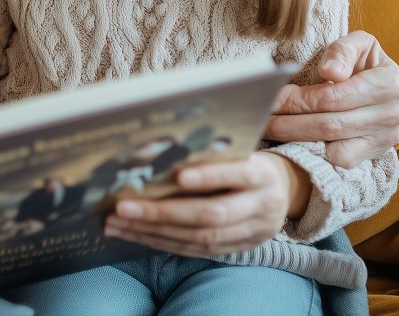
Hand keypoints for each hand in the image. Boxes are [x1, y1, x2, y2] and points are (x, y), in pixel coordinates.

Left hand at [103, 152, 303, 257]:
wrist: (280, 193)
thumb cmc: (244, 162)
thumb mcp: (239, 151)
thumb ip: (210, 152)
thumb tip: (154, 148)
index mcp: (262, 175)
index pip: (238, 175)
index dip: (211, 176)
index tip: (180, 176)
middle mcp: (260, 207)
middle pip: (212, 215)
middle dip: (164, 213)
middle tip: (123, 208)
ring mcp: (249, 233)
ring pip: (200, 238)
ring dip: (154, 232)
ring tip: (117, 223)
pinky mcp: (234, 249)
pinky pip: (195, 250)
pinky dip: (162, 242)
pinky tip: (135, 234)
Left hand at [264, 30, 398, 168]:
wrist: (380, 81)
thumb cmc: (361, 60)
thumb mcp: (356, 44)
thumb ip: (342, 51)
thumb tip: (330, 72)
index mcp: (389, 82)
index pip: (333, 97)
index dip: (297, 100)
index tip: (271, 99)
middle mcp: (392, 112)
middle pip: (330, 124)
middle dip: (289, 123)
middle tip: (262, 119)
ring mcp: (386, 135)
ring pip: (334, 145)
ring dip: (297, 139)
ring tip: (271, 130)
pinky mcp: (378, 151)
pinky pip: (344, 160)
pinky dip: (318, 154)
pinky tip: (296, 141)